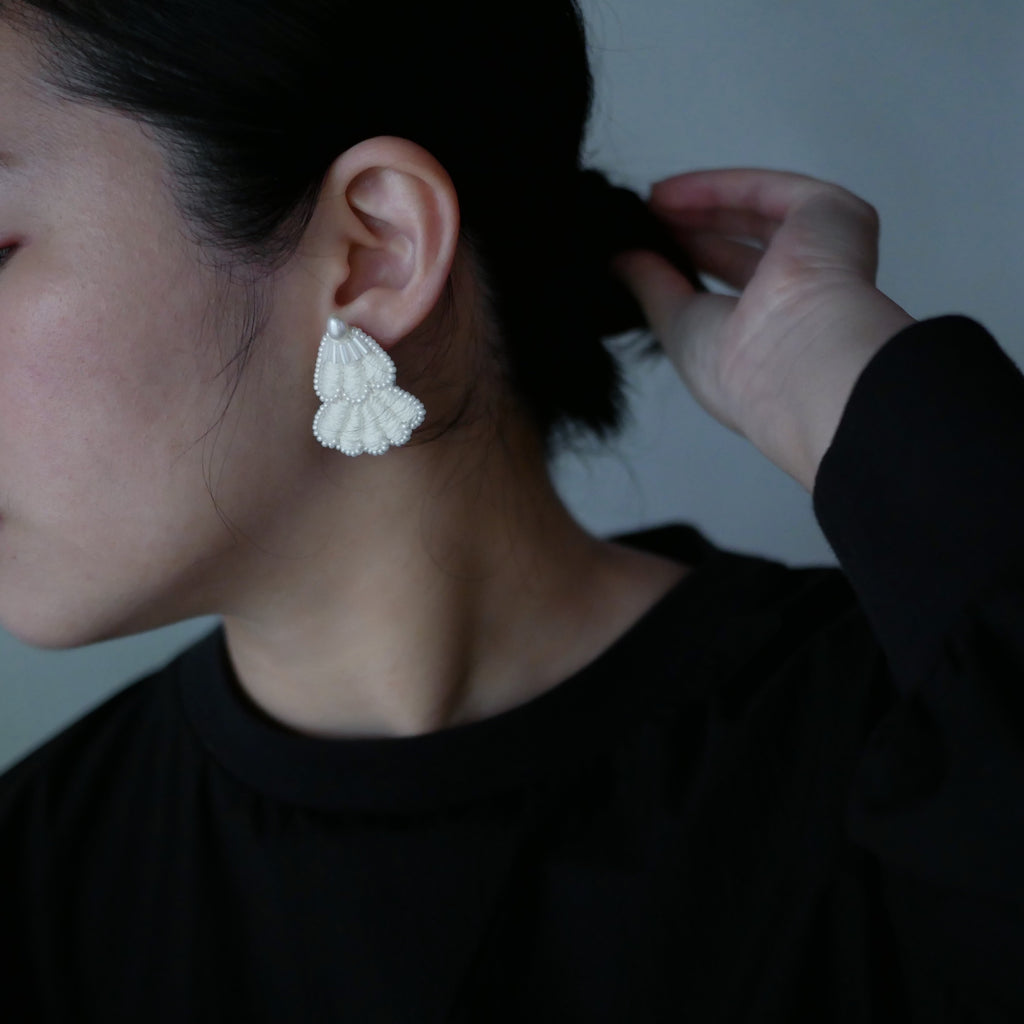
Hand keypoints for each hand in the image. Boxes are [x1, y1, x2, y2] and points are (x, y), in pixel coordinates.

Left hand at [610, 169, 915, 491]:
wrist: (797, 361)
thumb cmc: (745, 372)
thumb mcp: (680, 329)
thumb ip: (653, 289)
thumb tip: (622, 263)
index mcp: (784, 330)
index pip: (737, 285)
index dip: (693, 263)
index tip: (649, 250)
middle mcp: (813, 290)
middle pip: (746, 246)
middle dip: (694, 230)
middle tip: (647, 222)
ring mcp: (828, 249)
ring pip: (757, 212)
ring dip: (701, 205)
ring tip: (650, 204)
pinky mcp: (834, 214)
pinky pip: (766, 190)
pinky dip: (717, 188)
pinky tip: (668, 194)